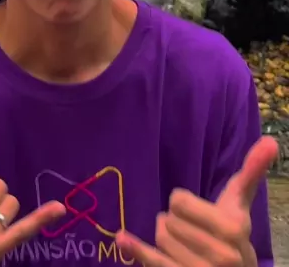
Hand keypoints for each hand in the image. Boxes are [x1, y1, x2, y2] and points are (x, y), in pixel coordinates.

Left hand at [116, 136, 277, 266]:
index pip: (180, 201)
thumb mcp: (240, 206)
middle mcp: (221, 255)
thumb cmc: (233, 238)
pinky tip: (123, 238)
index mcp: (233, 229)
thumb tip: (271, 140)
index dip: (181, 203)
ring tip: (180, 244)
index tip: (192, 211)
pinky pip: (153, 262)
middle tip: (187, 230)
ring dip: (163, 236)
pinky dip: (136, 249)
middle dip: (173, 222)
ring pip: (160, 239)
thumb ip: (252, 173)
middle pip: (168, 220)